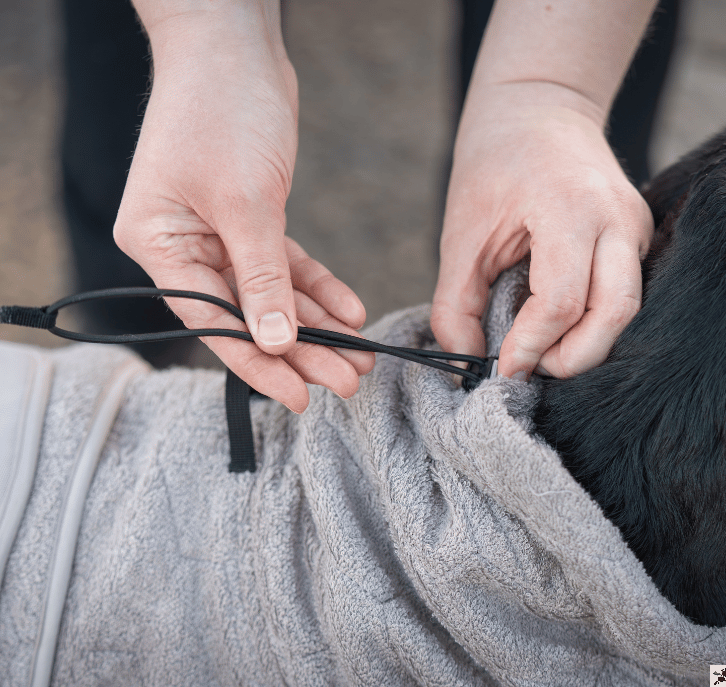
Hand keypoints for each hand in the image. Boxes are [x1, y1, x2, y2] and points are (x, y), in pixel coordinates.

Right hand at [115, 7, 372, 411]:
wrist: (235, 44)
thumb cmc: (223, 111)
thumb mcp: (245, 202)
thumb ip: (261, 277)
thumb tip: (275, 342)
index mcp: (159, 244)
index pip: (211, 322)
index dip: (259, 364)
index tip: (300, 396)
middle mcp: (183, 244)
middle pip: (247, 314)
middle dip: (301, 350)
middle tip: (348, 380)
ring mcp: (216, 232)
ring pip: (273, 295)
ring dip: (318, 325)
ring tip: (360, 356)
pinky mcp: (251, 217)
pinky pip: (287, 264)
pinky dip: (318, 286)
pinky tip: (350, 310)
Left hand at [432, 83, 653, 380]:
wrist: (540, 108)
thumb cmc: (494, 164)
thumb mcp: (460, 233)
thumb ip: (456, 303)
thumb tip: (466, 359)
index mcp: (568, 208)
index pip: (560, 300)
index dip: (530, 346)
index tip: (502, 369)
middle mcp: (616, 218)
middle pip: (613, 314)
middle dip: (572, 358)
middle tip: (530, 368)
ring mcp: (636, 226)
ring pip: (629, 310)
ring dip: (588, 345)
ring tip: (543, 351)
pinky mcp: (640, 235)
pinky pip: (627, 295)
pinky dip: (596, 324)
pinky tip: (562, 330)